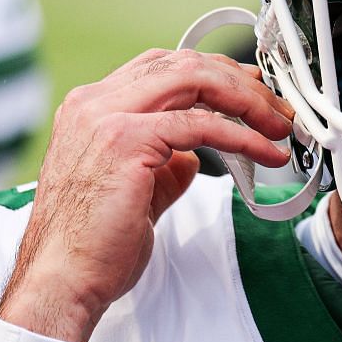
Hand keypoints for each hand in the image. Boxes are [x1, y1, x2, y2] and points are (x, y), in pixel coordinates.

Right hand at [0, 48, 293, 341]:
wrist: (62, 278)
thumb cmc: (91, 245)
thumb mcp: (136, 191)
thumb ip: (165, 165)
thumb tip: (197, 157)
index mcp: (92, 108)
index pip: (162, 67)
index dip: (214, 73)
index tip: (251, 91)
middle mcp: (96, 103)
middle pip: (183, 63)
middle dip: (239, 82)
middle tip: (276, 107)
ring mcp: (108, 117)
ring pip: (194, 80)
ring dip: (247, 101)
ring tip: (279, 125)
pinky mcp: (127, 142)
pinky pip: (201, 125)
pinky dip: (243, 136)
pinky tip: (266, 152)